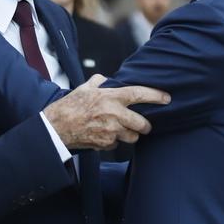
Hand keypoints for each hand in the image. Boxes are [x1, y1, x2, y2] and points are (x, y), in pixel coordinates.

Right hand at [43, 74, 169, 150]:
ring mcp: (111, 131)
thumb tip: (105, 79)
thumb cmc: (69, 106)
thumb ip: (98, 82)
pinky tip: (103, 136)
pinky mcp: (105, 144)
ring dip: (129, 135)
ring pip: (132, 137)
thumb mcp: (84, 88)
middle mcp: (114, 114)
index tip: (167, 98)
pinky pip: (116, 144)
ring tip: (120, 131)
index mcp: (111, 97)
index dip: (156, 96)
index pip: (139, 94)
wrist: (56, 127)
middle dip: (146, 126)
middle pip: (142, 123)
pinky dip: (113, 142)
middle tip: (145, 125)